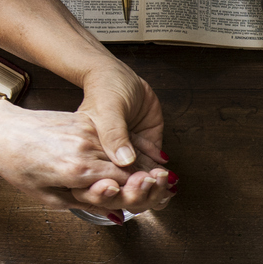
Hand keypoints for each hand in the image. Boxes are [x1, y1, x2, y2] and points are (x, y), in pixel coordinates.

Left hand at [0, 101, 175, 215]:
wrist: (0, 131)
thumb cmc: (17, 165)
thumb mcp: (49, 197)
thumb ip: (86, 202)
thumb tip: (115, 210)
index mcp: (77, 169)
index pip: (124, 184)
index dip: (143, 193)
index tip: (159, 199)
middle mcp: (86, 146)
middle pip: (129, 167)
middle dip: (148, 180)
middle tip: (165, 190)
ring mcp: (86, 130)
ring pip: (123, 152)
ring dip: (140, 165)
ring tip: (154, 178)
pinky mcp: (83, 120)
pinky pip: (111, 139)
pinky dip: (123, 151)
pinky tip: (131, 160)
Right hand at [74, 54, 173, 212]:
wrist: (120, 73)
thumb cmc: (106, 88)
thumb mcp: (108, 110)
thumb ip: (114, 134)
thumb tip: (125, 160)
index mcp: (91, 153)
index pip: (104, 180)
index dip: (117, 189)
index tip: (132, 189)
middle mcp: (109, 156)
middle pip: (124, 183)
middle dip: (140, 188)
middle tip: (153, 183)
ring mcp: (127, 152)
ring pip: (140, 176)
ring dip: (154, 182)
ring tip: (166, 180)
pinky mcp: (144, 145)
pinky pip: (153, 163)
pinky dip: (162, 170)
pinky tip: (171, 177)